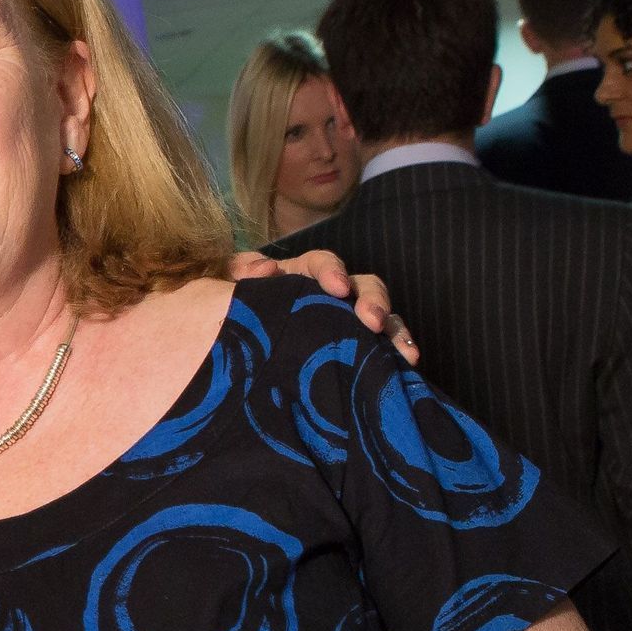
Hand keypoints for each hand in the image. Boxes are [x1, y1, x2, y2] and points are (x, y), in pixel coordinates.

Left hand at [228, 250, 416, 364]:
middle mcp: (329, 295)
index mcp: (300, 274)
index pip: (322, 263)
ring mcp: (344, 321)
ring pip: (380, 317)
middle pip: (362, 286)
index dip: (332, 272)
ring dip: (394, 331)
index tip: (337, 288)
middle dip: (372, 301)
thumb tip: (264, 269)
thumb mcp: (225, 285)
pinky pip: (379, 348)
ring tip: (406, 352)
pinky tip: (407, 366)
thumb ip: (239, 272)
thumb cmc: (229, 306)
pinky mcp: (351, 349)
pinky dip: (395, 353)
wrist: (224, 342)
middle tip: (373, 321)